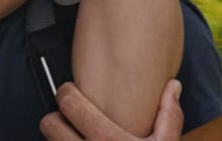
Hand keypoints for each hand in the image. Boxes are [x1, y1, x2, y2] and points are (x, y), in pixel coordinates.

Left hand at [40, 80, 183, 139]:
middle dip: (56, 118)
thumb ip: (169, 117)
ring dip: (56, 140)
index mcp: (110, 140)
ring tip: (72, 139)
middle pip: (49, 124)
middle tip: (67, 118)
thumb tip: (173, 85)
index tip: (71, 92)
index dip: (67, 92)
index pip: (69, 103)